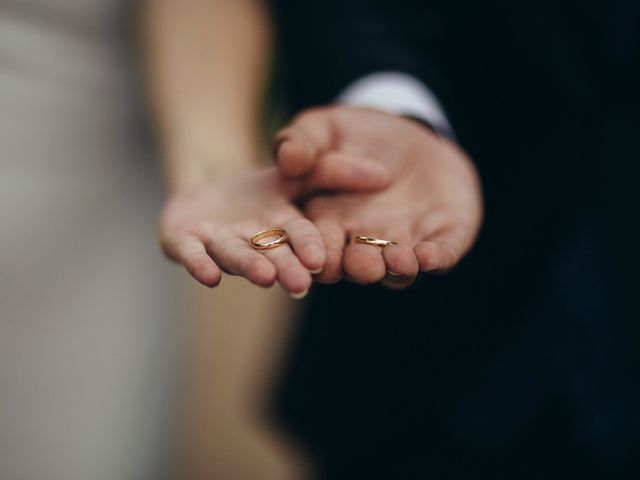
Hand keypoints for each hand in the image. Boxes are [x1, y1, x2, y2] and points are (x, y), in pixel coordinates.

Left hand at [159, 162, 388, 294]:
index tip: (323, 260)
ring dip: (250, 267)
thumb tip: (383, 175)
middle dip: (286, 270)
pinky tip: (209, 277)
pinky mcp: (185, 244)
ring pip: (237, 257)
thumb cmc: (260, 188)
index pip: (302, 239)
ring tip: (264, 276)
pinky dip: (200, 266)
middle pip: (273, 257)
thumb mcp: (298, 170)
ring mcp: (219, 245)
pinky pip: (192, 257)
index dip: (311, 248)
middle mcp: (255, 243)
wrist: (207, 186)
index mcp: (283, 229)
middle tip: (300, 285)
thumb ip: (334, 170)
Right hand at [273, 107, 482, 287]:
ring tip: (397, 260)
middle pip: (359, 265)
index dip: (318, 254)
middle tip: (362, 266)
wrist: (409, 132)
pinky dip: (437, 258)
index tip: (316, 258)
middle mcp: (365, 243)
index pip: (320, 246)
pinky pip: (442, 253)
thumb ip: (302, 142)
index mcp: (329, 224)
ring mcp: (404, 243)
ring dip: (399, 269)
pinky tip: (431, 256)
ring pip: (399, 268)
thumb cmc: (354, 133)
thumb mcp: (323, 129)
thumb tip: (288, 158)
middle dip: (361, 267)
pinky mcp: (443, 237)